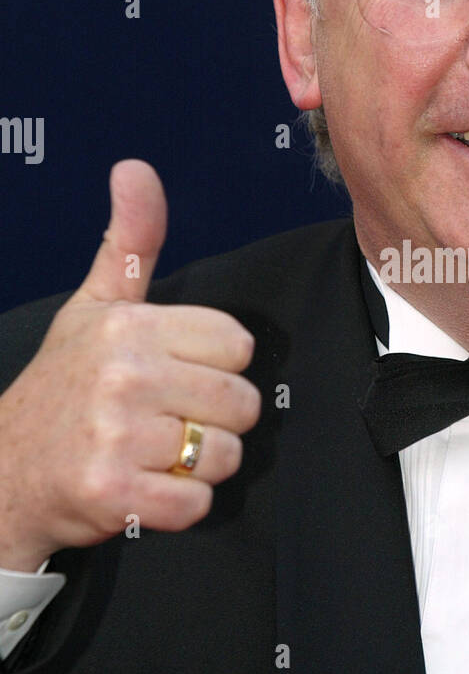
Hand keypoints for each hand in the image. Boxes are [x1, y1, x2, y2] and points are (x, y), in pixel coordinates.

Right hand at [0, 160, 260, 571]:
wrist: (6, 472)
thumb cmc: (63, 386)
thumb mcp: (94, 305)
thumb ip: (132, 241)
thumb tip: (136, 168)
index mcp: (130, 326)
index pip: (236, 345)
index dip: (215, 367)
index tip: (175, 375)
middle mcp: (124, 375)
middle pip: (241, 402)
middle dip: (214, 420)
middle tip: (166, 421)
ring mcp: (117, 436)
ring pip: (224, 454)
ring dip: (198, 466)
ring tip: (154, 454)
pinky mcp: (116, 493)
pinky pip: (196, 502)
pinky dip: (179, 505)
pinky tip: (145, 486)